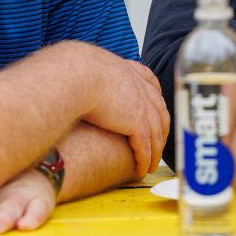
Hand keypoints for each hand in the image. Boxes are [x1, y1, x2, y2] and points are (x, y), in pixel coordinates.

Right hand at [56, 42, 168, 179]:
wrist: (78, 75)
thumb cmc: (74, 69)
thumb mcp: (90, 64)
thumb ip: (93, 71)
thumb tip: (78, 72)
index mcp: (131, 72)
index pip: (152, 86)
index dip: (155, 101)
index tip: (156, 111)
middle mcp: (142, 89)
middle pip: (160, 113)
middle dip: (161, 130)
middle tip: (157, 144)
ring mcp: (143, 106)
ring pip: (156, 135)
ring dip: (155, 152)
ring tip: (151, 165)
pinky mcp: (138, 124)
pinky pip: (145, 148)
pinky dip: (145, 161)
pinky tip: (141, 170)